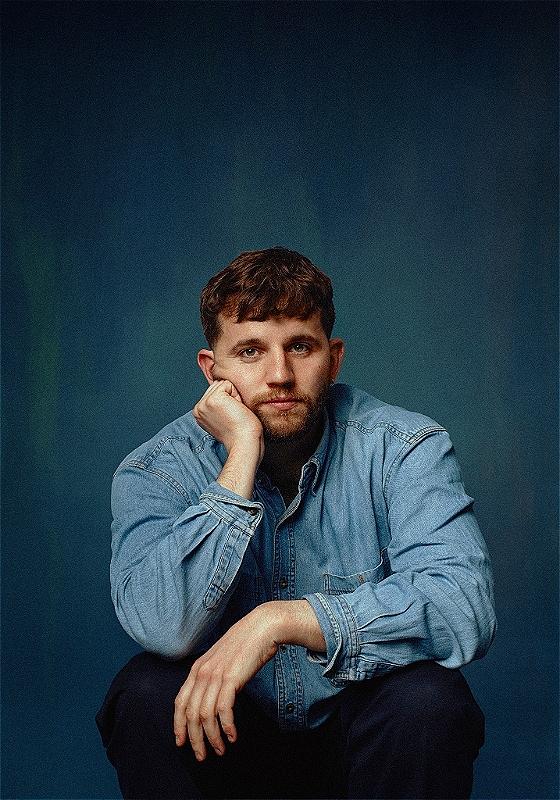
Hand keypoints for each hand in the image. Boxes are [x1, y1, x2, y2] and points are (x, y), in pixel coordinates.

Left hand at [173, 604, 278, 760]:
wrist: (262, 628)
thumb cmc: (245, 645)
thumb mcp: (222, 661)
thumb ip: (214, 678)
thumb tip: (213, 701)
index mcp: (197, 668)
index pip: (179, 703)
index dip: (178, 725)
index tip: (181, 742)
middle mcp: (202, 672)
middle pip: (190, 714)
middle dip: (194, 739)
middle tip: (202, 756)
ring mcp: (215, 675)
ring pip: (205, 716)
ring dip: (212, 737)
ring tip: (220, 750)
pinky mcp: (231, 678)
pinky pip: (223, 710)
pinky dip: (226, 727)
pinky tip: (232, 736)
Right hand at [194, 380, 264, 497]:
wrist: (244, 443)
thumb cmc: (241, 433)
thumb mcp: (224, 417)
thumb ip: (219, 404)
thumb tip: (223, 387)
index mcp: (199, 412)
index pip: (215, 391)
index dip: (229, 401)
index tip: (230, 418)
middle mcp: (198, 408)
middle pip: (218, 385)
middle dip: (231, 396)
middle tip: (234, 415)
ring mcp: (204, 403)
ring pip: (223, 384)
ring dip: (234, 396)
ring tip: (235, 413)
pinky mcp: (213, 399)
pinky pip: (229, 384)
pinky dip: (237, 395)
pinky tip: (236, 410)